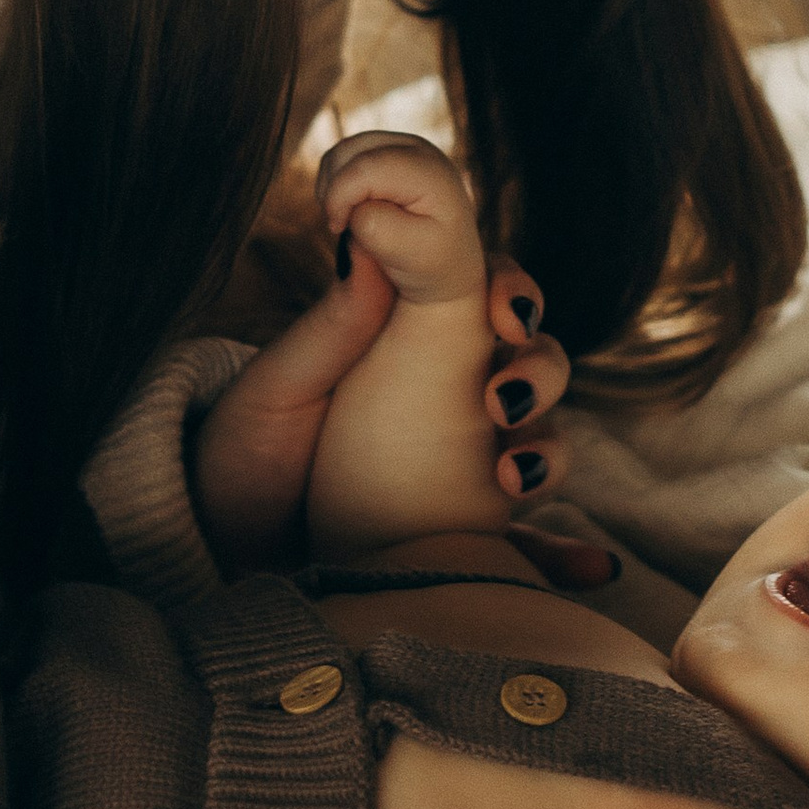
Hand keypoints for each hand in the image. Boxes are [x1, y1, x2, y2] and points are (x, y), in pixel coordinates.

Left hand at [190, 232, 581, 568]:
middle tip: (504, 397)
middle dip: (540, 368)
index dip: (511, 292)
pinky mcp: (464, 539)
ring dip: (551, 450)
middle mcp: (448, 397)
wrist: (216, 551)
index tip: (502, 313)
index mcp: (407, 344)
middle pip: (531, 361)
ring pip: (542, 439)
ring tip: (514, 479)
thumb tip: (368, 238)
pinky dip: (567, 557)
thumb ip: (331, 326)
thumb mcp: (277, 391)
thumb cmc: (242, 457)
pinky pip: (528, 546)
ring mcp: (463, 468)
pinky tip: (592, 570)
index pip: (483, 296)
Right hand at [314, 129, 487, 303]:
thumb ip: (375, 226)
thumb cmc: (431, 261)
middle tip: (339, 226)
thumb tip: (354, 206)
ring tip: (344, 219)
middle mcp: (417, 149)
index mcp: (429, 172)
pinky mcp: (389, 151)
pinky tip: (347, 207)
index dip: (340, 196)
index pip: (366, 168)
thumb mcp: (410, 253)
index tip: (337, 229)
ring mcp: (403, 145)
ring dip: (331, 184)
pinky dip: (336, 180)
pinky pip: (346, 155)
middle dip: (333, 189)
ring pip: (343, 150)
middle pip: (350, 151)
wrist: (450, 262)